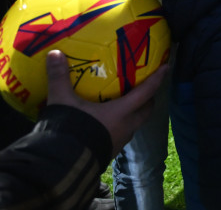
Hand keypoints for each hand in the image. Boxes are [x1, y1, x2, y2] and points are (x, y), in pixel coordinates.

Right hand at [46, 50, 166, 156]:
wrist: (61, 166)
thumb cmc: (70, 129)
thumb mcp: (62, 101)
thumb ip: (59, 77)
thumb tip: (54, 53)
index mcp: (122, 112)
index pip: (146, 92)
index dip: (157, 79)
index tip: (166, 68)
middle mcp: (126, 127)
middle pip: (146, 110)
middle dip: (148, 99)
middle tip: (144, 88)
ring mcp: (119, 142)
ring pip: (134, 125)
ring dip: (134, 114)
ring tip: (125, 104)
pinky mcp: (110, 152)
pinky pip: (121, 136)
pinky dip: (120, 126)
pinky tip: (107, 122)